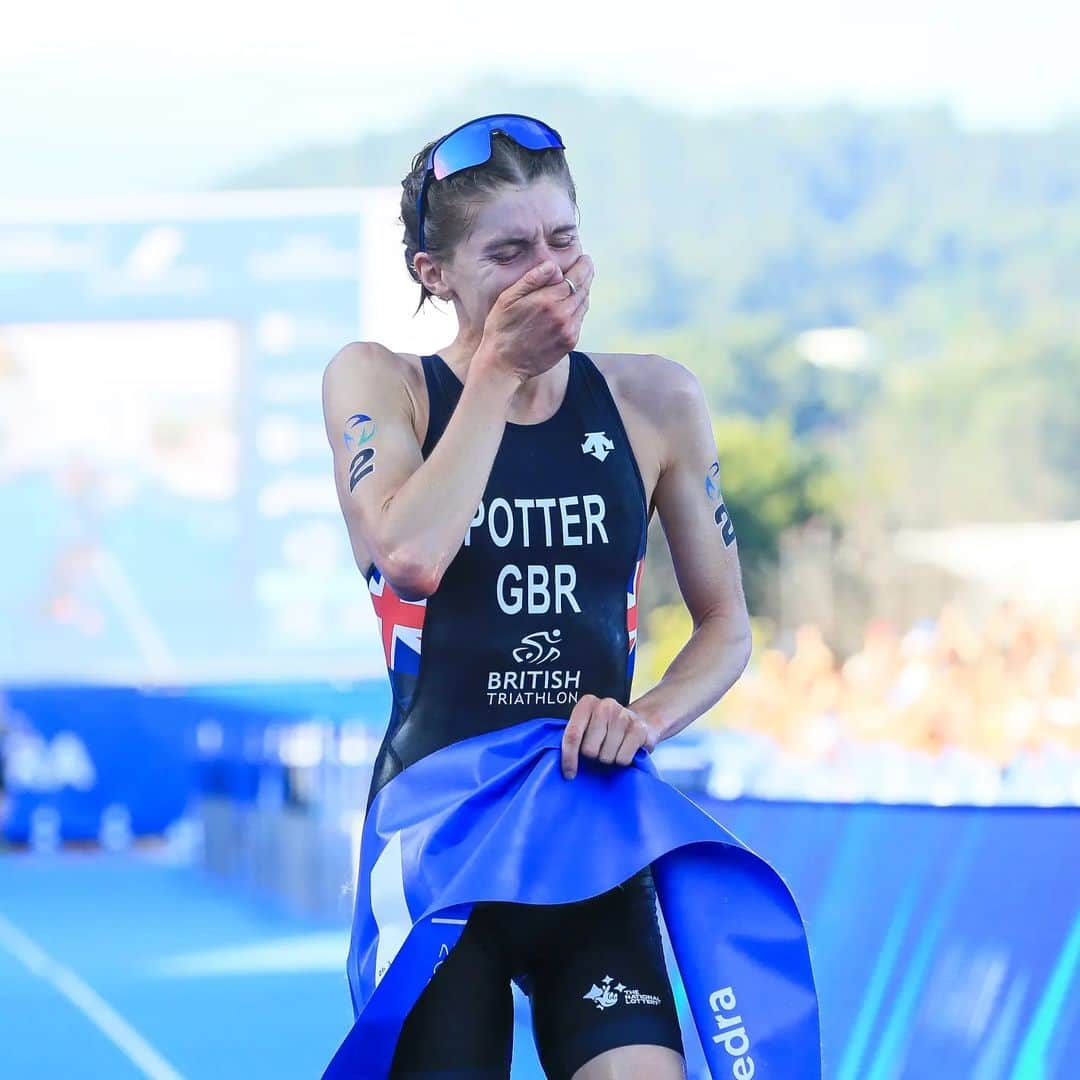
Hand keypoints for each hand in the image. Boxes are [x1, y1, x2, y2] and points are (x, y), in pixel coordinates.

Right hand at [477, 253, 594, 382]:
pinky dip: (579, 310)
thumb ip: (532, 279)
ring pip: (584, 305)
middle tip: (586, 266)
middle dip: (586, 276)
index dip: (582, 266)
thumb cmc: (501, 329)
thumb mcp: (507, 299)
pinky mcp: (569, 343)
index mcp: (547, 300)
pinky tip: (572, 304)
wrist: (502, 364)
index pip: (575, 277)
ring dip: (584, 292)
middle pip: (583, 290)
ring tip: (581, 282)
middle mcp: (562, 315)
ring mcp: (568, 331)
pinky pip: (580, 321)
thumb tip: (552, 266)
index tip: (585, 259)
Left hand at [560, 694, 659, 779]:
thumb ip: (574, 737)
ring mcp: (623, 716)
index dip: (569, 758)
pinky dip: (622, 760)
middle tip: (600, 749)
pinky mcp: (639, 729)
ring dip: (608, 758)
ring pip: (606, 756)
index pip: (572, 735)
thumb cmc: (606, 727)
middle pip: (589, 750)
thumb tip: (565, 765)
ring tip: (613, 747)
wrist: (638, 720)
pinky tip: (624, 749)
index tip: (569, 774)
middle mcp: (605, 706)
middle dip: (593, 755)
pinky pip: (623, 758)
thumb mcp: (587, 726)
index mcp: (587, 703)